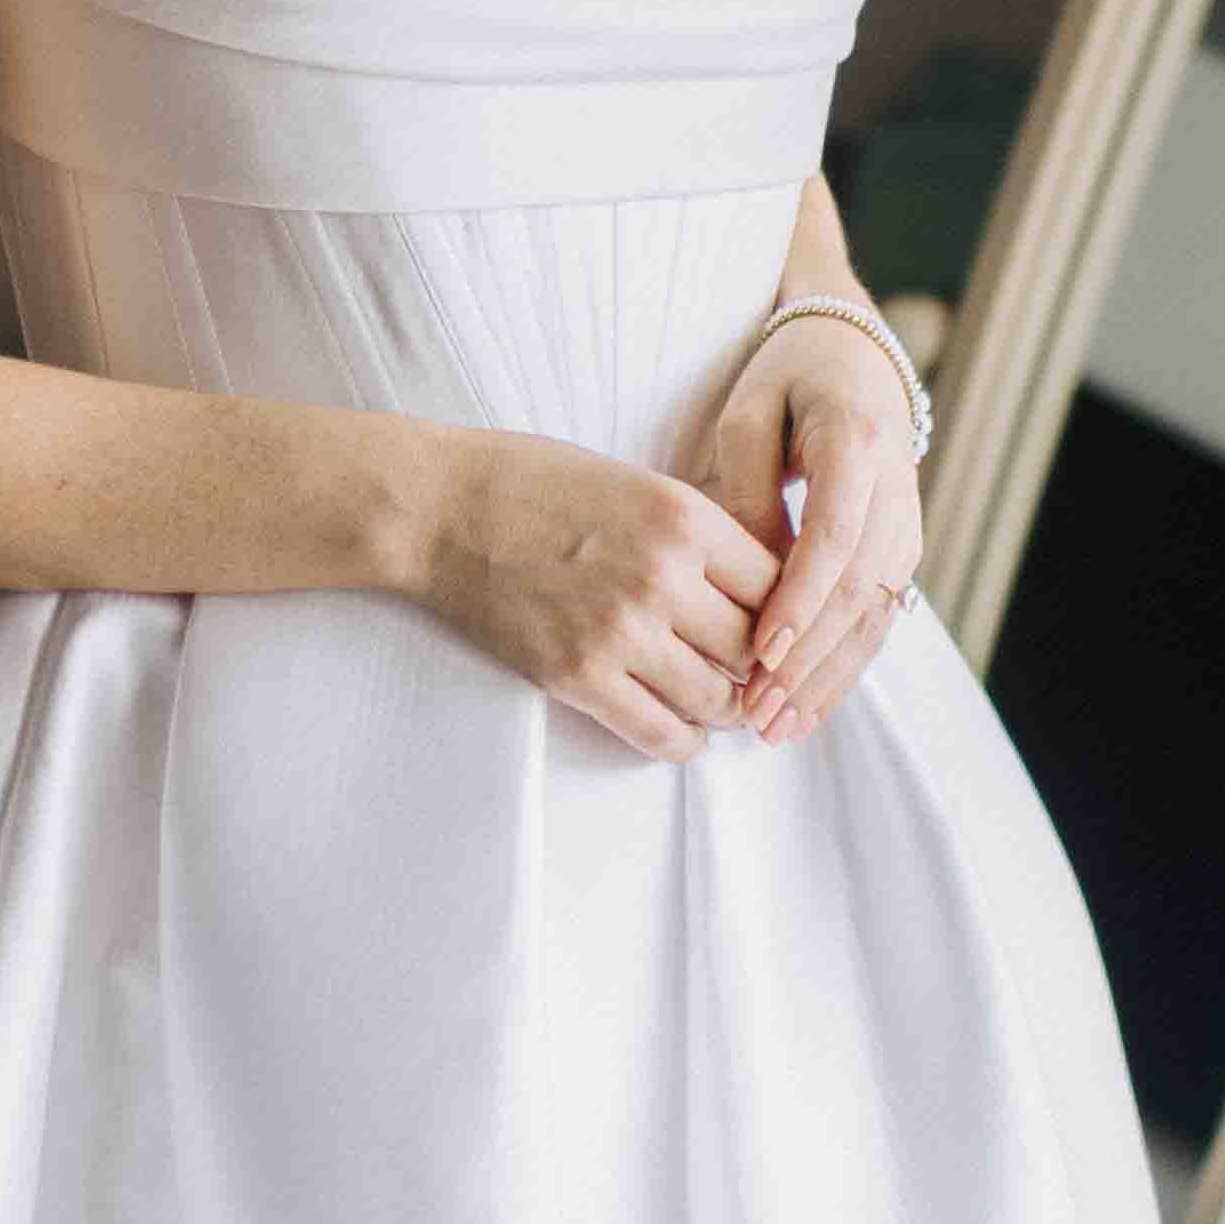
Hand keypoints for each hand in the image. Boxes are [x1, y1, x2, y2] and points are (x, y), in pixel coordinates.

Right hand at [414, 429, 784, 753]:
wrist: (438, 509)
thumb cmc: (532, 484)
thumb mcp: (634, 482)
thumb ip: (695, 532)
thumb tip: (757, 584)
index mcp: (683, 516)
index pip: (777, 583)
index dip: (786, 610)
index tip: (779, 626)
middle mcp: (662, 575)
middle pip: (755, 646)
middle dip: (762, 666)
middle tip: (760, 676)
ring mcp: (619, 630)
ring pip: (717, 697)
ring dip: (727, 709)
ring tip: (724, 706)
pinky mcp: (577, 675)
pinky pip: (659, 732)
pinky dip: (684, 742)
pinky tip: (686, 733)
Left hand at [704, 311, 924, 742]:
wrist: (854, 358)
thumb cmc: (786, 380)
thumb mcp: (747, 414)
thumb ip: (746, 488)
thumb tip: (748, 576)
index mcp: (858, 443)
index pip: (834, 537)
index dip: (800, 600)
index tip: (761, 652)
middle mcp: (896, 491)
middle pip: (859, 590)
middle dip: (809, 660)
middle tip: (756, 712)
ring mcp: (907, 526)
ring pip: (876, 616)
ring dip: (827, 679)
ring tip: (776, 728)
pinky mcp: (902, 552)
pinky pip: (878, 619)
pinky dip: (843, 669)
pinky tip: (806, 710)